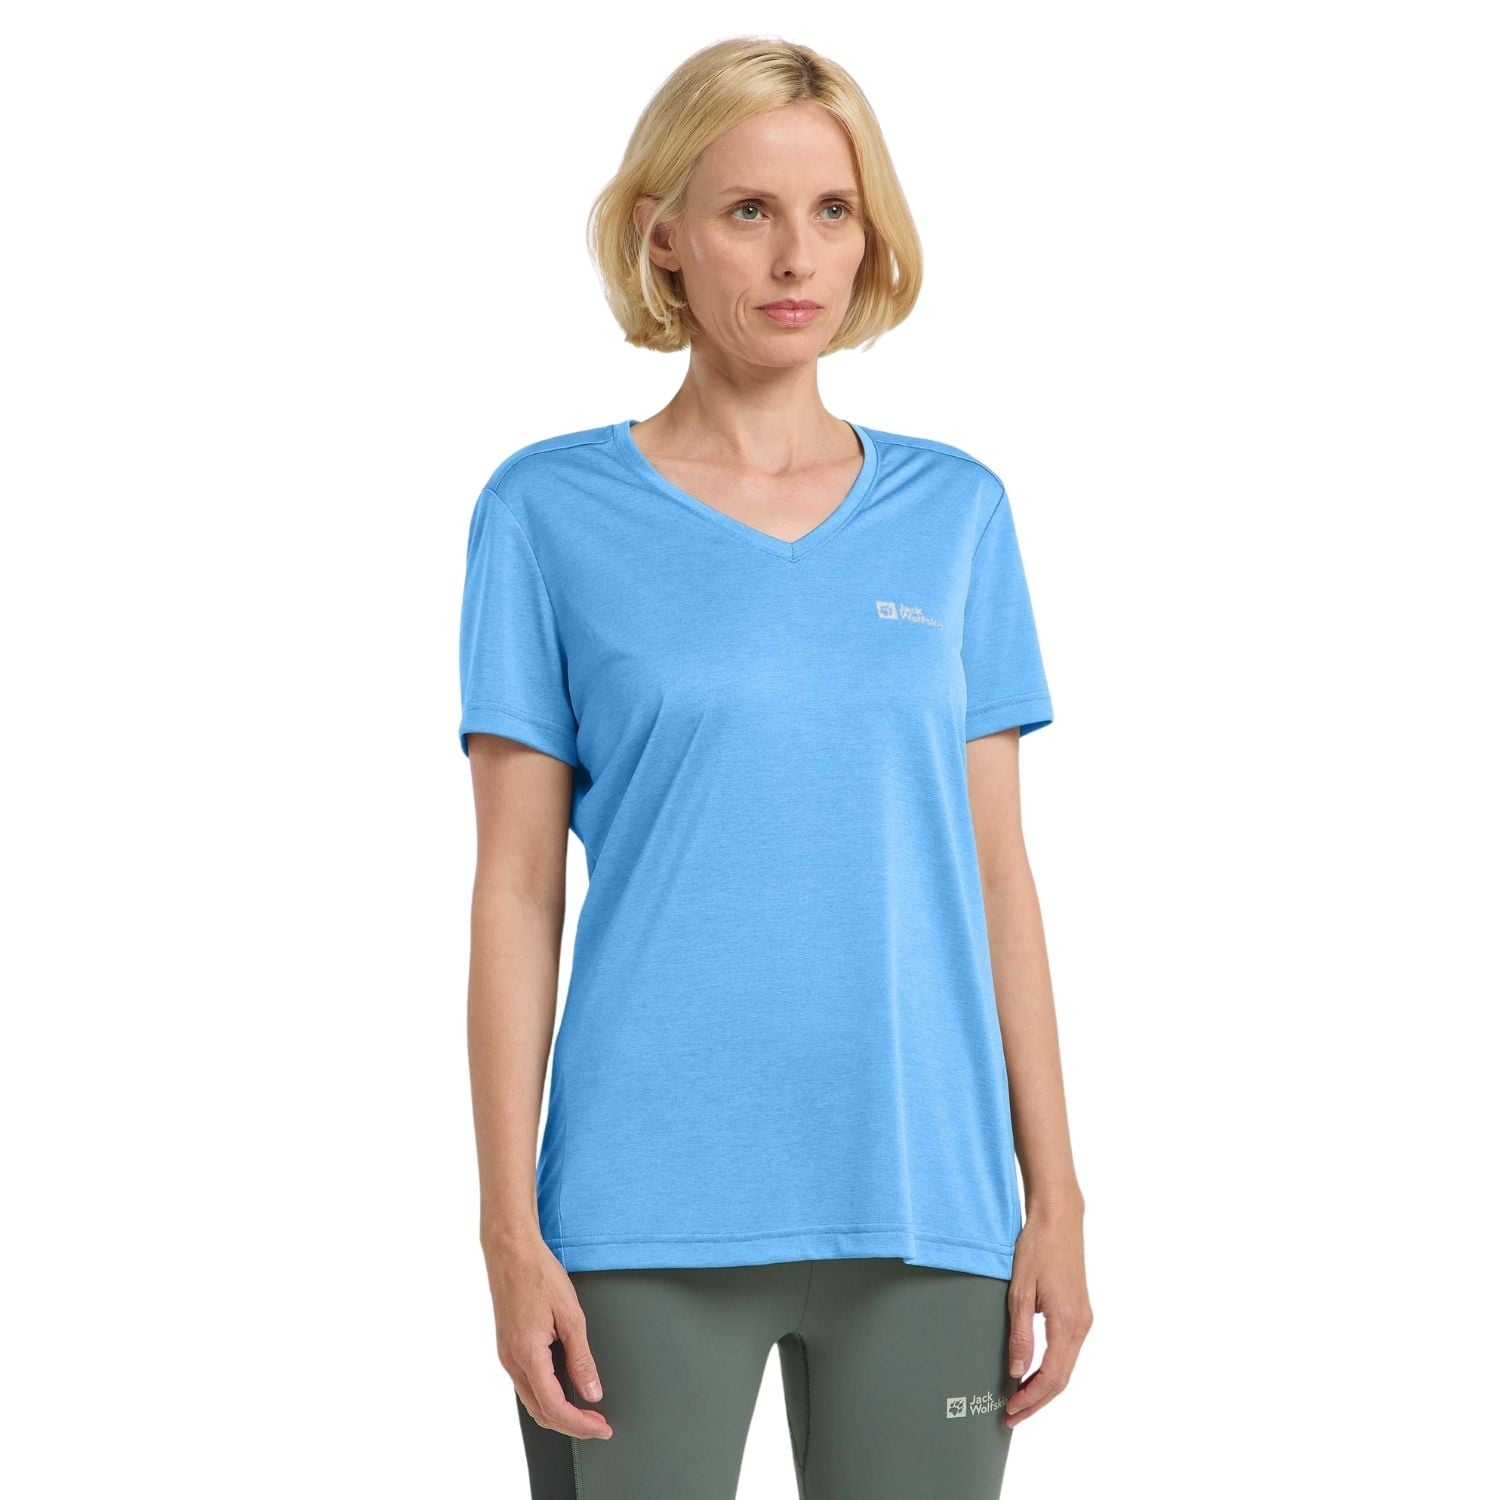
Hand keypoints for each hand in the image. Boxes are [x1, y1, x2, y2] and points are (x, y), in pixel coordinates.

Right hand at [487, 1235, 613, 1439]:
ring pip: (531, 1401)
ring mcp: (506, 1355)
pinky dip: (546, 1396)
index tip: (602, 1428)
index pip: (554, 1407)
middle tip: (599, 1424)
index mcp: (527, 1354)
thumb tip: (592, 1392)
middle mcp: (512, 1361)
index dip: (580, 1424)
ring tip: (586, 1410)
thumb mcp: (570, 1315)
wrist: (510, 1250)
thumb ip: (581, 1358)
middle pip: (541, 1412)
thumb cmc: (539, 1274)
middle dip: (571, 1425)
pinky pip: (526, 1384)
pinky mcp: (507, 1347)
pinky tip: (564, 1388)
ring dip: (558, 1412)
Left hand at [1003, 1199, 1091, 1427]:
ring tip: (1018, 1400)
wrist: (1059, 1218)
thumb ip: (1020, 1334)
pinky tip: (1033, 1373)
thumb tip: (1016, 1372)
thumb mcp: (1020, 1290)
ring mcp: (1084, 1319)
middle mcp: (1082, 1326)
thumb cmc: (1037, 1248)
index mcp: (1068, 1323)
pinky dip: (1051, 1369)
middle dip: (1036, 1401)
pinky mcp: (1080, 1312)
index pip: (1052, 1378)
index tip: (1009, 1412)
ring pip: (1066, 1367)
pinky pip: (1067, 1352)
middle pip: (1062, 1379)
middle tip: (1010, 1416)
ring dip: (1044, 1388)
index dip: (1031, 1399)